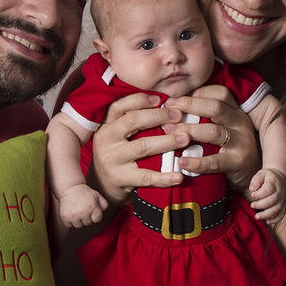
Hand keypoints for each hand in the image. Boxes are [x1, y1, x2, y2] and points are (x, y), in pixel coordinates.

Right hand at [58, 183, 108, 227]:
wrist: (69, 188)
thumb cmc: (84, 192)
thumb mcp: (96, 195)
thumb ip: (104, 204)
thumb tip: (103, 211)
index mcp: (92, 207)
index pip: (97, 219)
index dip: (95, 215)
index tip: (91, 210)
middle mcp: (83, 213)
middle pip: (88, 223)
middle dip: (86, 218)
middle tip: (83, 209)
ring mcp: (73, 216)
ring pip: (79, 226)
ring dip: (78, 221)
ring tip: (76, 212)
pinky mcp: (65, 217)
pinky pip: (69, 225)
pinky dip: (69, 221)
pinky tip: (70, 213)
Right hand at [89, 92, 187, 206]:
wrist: (100, 186)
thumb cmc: (116, 154)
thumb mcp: (115, 135)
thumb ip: (131, 121)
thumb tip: (163, 103)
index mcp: (105, 125)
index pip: (119, 106)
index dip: (140, 100)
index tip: (160, 99)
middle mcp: (105, 139)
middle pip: (132, 121)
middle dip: (158, 116)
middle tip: (179, 115)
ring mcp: (111, 159)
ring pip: (142, 146)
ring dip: (167, 141)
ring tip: (185, 138)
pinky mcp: (120, 178)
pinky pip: (146, 177)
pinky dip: (164, 177)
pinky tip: (179, 176)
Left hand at [161, 85, 260, 191]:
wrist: (252, 175)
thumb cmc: (230, 148)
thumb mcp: (225, 127)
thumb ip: (207, 116)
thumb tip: (175, 105)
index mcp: (236, 111)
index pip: (219, 93)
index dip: (197, 92)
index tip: (175, 97)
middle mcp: (240, 123)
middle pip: (215, 107)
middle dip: (189, 105)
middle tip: (167, 108)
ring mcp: (241, 142)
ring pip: (213, 131)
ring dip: (188, 129)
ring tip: (168, 130)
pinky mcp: (237, 162)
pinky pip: (214, 161)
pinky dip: (196, 162)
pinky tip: (181, 161)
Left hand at [249, 168, 285, 223]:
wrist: (280, 177)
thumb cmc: (268, 176)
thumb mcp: (261, 173)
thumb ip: (256, 179)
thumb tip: (252, 188)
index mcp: (274, 183)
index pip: (268, 190)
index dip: (259, 194)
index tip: (252, 195)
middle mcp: (280, 192)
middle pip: (272, 201)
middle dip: (260, 205)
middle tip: (252, 205)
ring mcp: (282, 199)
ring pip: (276, 209)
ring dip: (266, 214)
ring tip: (257, 216)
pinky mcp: (283, 205)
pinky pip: (281, 214)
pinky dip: (275, 219)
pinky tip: (268, 221)